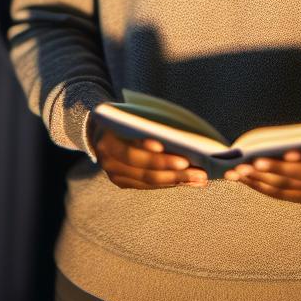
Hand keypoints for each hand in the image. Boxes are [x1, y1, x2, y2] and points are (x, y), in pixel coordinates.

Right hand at [92, 118, 207, 189]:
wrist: (99, 130)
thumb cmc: (123, 118)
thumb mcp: (129, 115)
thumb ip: (146, 124)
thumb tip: (182, 137)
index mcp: (107, 139)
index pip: (130, 149)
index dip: (147, 150)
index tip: (167, 148)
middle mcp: (108, 160)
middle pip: (143, 169)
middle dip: (173, 170)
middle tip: (199, 171)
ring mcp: (114, 174)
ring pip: (149, 180)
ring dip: (178, 180)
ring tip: (200, 178)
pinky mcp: (122, 182)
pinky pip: (149, 185)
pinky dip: (170, 183)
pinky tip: (189, 181)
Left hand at [227, 148, 300, 205]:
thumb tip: (266, 143)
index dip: (284, 165)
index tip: (262, 159)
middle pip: (290, 181)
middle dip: (263, 173)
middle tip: (241, 166)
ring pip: (281, 191)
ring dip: (256, 181)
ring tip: (236, 173)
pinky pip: (280, 195)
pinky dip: (260, 186)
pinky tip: (245, 179)